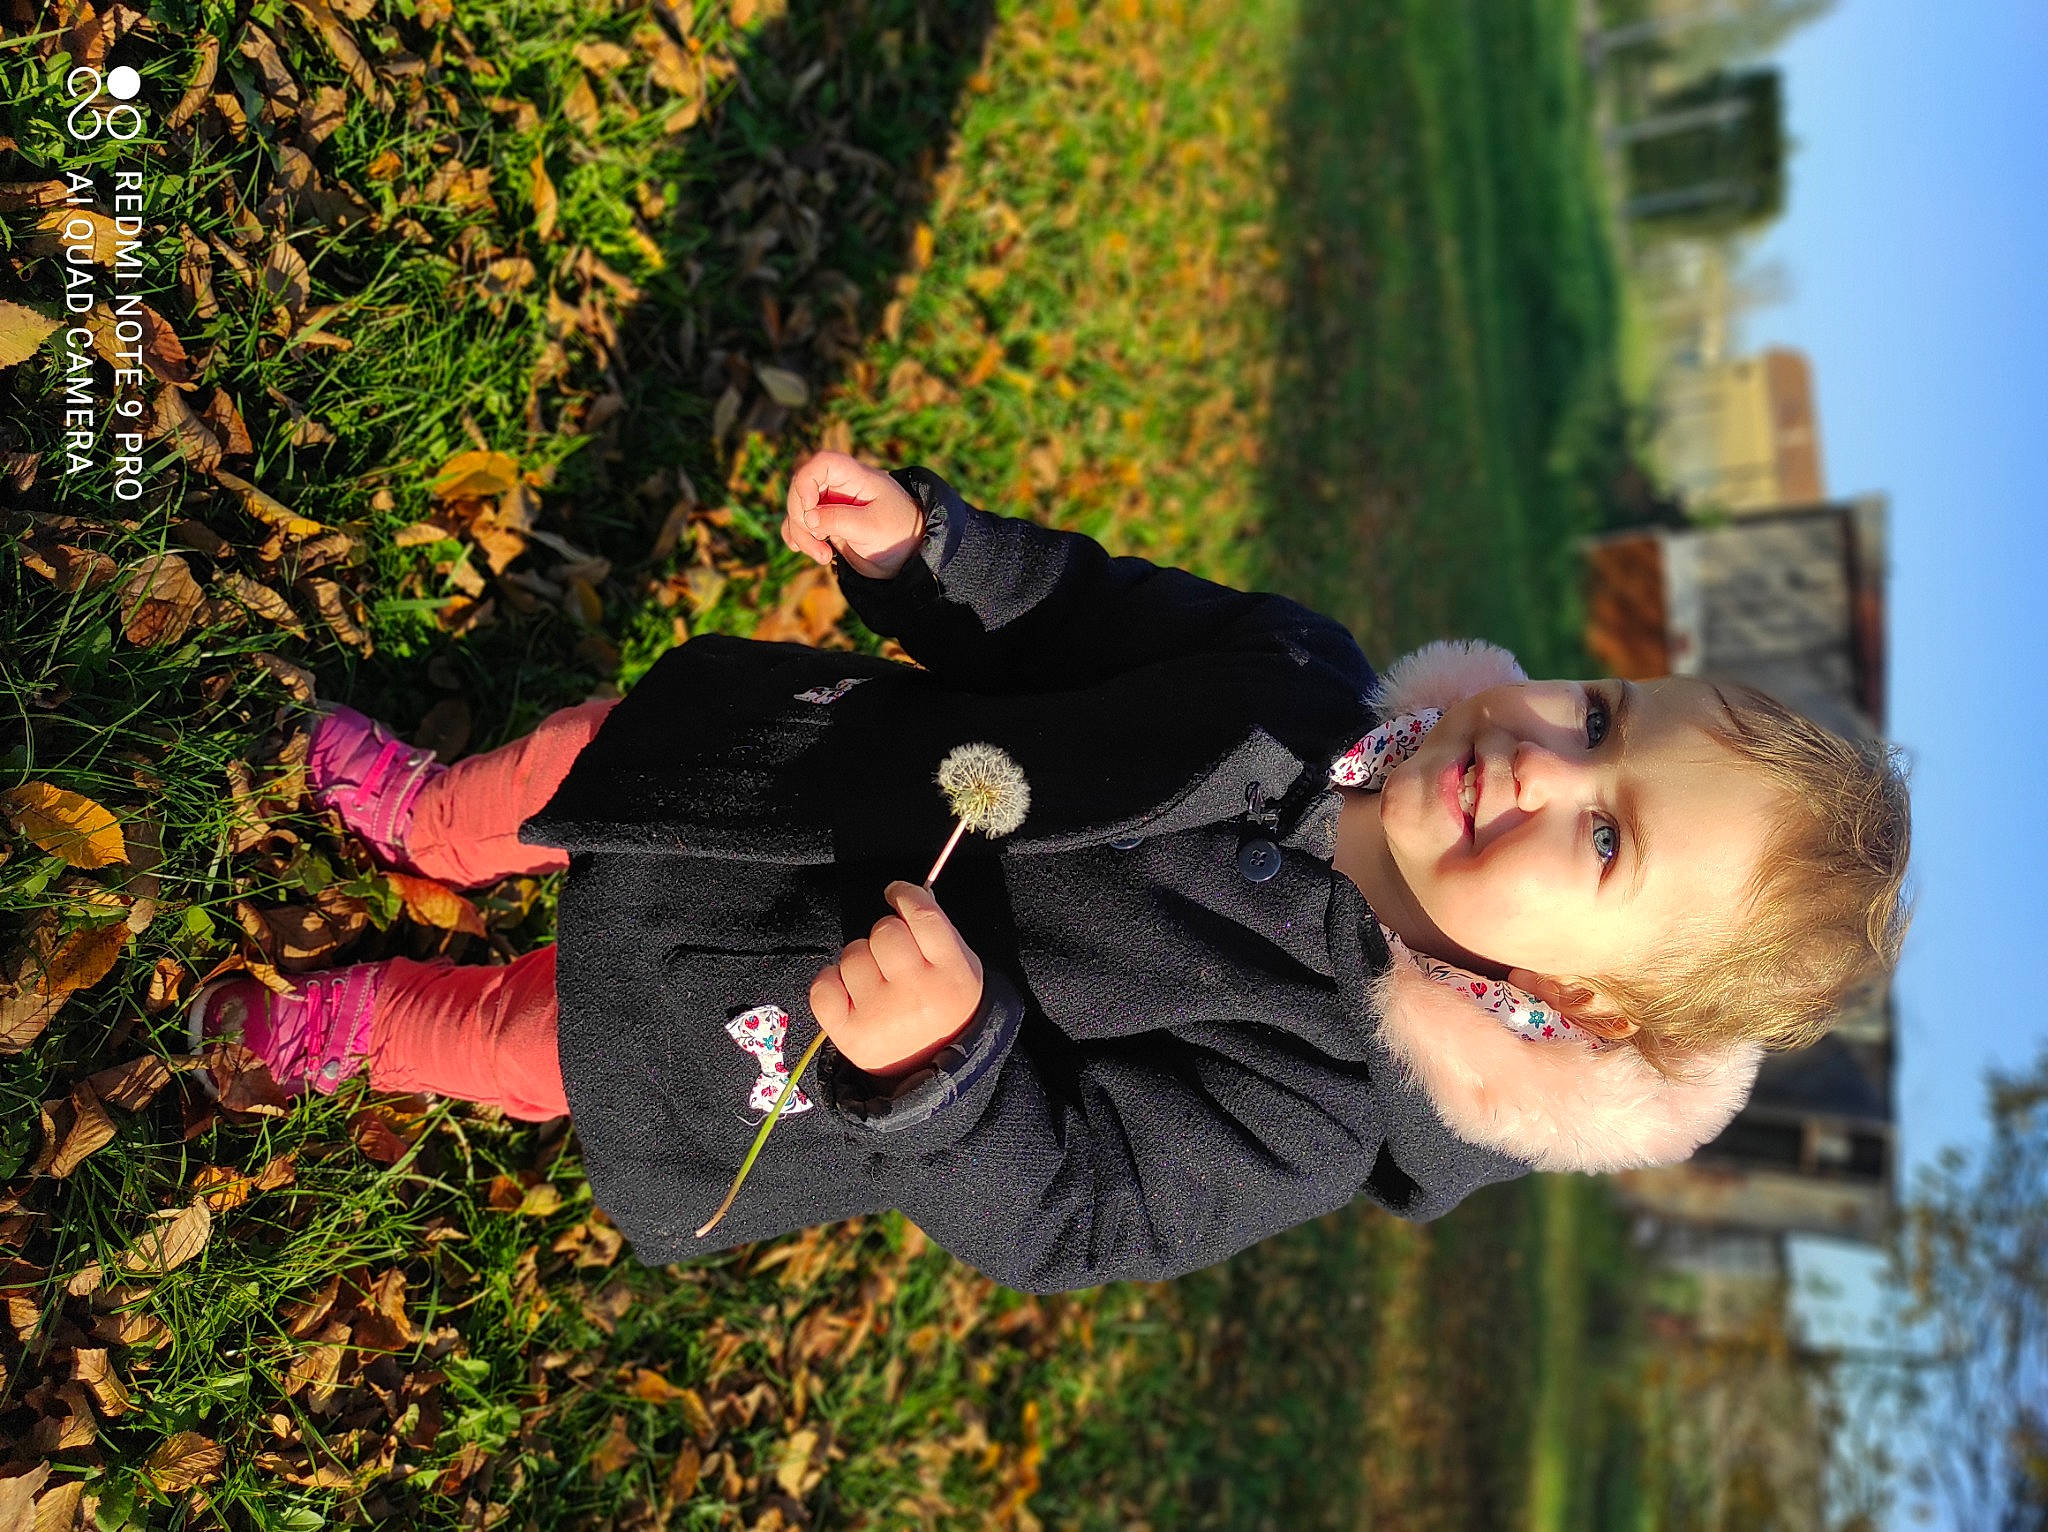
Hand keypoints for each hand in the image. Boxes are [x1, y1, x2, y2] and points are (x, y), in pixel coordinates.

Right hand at [782, 450, 925, 579]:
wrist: (908, 554)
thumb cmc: (899, 533)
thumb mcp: (872, 527)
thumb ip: (839, 520)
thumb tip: (808, 518)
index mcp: (856, 477)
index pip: (823, 462)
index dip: (808, 480)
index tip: (810, 506)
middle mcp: (839, 486)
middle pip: (802, 488)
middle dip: (801, 517)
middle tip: (819, 543)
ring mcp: (830, 504)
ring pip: (799, 510)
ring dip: (801, 534)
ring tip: (823, 557)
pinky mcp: (825, 523)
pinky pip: (800, 524)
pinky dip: (797, 536)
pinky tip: (800, 550)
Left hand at [809, 880, 984, 1078]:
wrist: (929, 1067)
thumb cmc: (942, 1007)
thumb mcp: (960, 968)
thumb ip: (937, 931)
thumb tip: (905, 895)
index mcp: (952, 974)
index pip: (923, 916)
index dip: (905, 895)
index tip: (896, 894)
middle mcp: (917, 994)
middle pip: (885, 932)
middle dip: (885, 936)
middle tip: (892, 957)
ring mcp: (880, 1015)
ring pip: (852, 955)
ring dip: (860, 962)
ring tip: (876, 984)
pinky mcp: (849, 1033)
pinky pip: (823, 984)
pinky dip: (832, 982)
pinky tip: (850, 993)